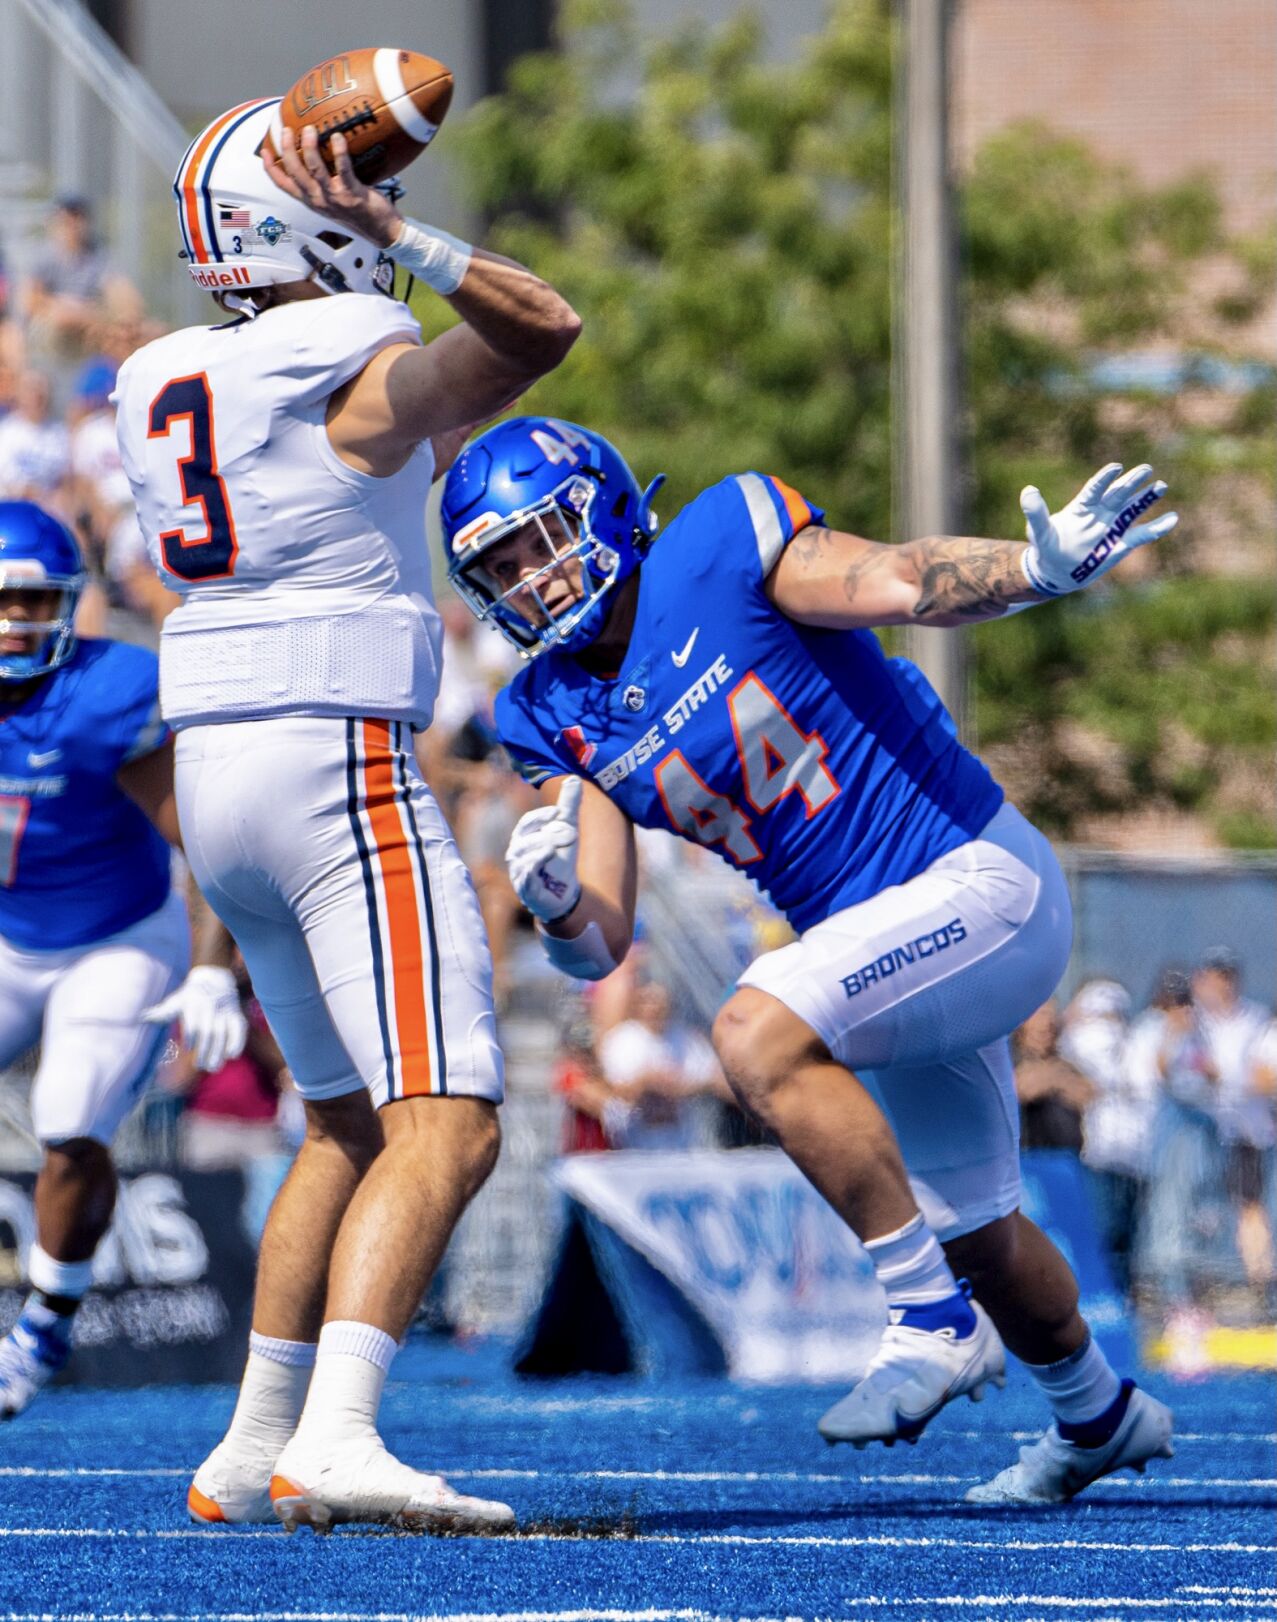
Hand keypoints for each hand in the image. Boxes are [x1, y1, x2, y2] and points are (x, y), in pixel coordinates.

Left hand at [143, 965, 248, 1072]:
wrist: (214, 980)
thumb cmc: (189, 997)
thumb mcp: (175, 1001)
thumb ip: (161, 1013)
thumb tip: (141, 1018)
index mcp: (193, 1004)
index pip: (193, 1020)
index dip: (191, 1033)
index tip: (188, 1047)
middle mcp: (210, 1007)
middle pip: (208, 1031)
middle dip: (205, 1049)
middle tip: (200, 1066)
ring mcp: (224, 1011)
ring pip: (223, 1033)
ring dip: (219, 1051)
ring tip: (213, 1068)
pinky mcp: (235, 1015)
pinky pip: (239, 1028)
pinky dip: (237, 1041)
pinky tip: (232, 1056)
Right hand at [263, 126, 401, 248]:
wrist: (383, 231)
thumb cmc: (359, 211)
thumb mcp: (334, 199)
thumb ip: (324, 181)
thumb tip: (322, 151)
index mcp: (312, 201)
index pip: (284, 185)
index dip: (271, 168)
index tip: (265, 151)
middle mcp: (319, 200)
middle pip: (295, 173)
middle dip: (287, 150)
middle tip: (286, 129)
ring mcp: (334, 198)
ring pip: (314, 170)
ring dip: (309, 148)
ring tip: (308, 129)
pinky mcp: (352, 194)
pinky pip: (343, 170)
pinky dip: (339, 152)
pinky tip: (337, 137)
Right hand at [505, 777, 582, 922]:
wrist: (563, 893)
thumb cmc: (560, 858)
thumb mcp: (567, 828)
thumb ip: (568, 805)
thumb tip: (574, 778)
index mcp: (524, 837)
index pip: (527, 822)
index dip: (541, 816)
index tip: (558, 812)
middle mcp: (517, 853)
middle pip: (526, 838)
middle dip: (548, 833)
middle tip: (570, 833)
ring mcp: (518, 871)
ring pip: (523, 856)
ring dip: (541, 848)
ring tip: (555, 847)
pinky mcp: (525, 888)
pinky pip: (524, 874)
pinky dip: (533, 865)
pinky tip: (547, 856)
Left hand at [1020, 463, 1177, 595]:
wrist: (1057, 570)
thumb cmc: (1047, 547)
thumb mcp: (1038, 531)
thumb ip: (1036, 512)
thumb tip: (1028, 490)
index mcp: (1082, 506)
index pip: (1095, 489)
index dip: (1105, 479)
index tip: (1116, 467)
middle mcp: (1101, 512)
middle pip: (1118, 493)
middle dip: (1131, 481)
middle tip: (1145, 469)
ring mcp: (1112, 526)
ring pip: (1132, 509)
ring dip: (1146, 498)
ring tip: (1161, 485)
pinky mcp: (1121, 543)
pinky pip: (1142, 534)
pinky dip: (1157, 527)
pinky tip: (1172, 519)